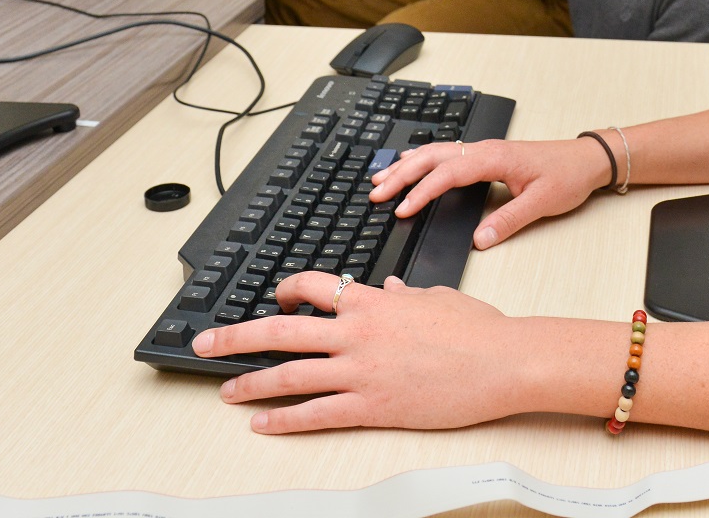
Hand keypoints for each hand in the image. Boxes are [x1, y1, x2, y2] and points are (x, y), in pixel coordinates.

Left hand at [193, 273, 526, 432]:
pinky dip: (284, 419)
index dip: (286, 290)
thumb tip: (394, 289)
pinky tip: (263, 423)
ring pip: (289, 374)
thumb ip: (408, 294)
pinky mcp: (372, 405)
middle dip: (236, 337)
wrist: (502, 361)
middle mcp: (358, 332)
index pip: (314, 286)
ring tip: (225, 390)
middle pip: (281, 331)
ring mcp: (361, 370)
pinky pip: (316, 413)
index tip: (276, 298)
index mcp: (373, 301)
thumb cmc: (478, 329)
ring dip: (251, 383)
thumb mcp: (439, 297)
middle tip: (206, 342)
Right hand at [369, 136, 611, 248]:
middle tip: (376, 193)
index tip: (403, 209)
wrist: (587, 159)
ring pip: (435, 152)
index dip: (423, 191)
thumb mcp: (542, 203)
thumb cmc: (567, 176)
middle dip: (401, 174)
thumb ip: (509, 220)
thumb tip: (479, 239)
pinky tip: (410, 166)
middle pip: (433, 157)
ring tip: (380, 179)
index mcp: (494, 158)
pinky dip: (422, 160)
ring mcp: (483, 150)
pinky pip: (446, 154)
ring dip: (406, 165)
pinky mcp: (486, 156)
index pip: (448, 173)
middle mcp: (484, 149)